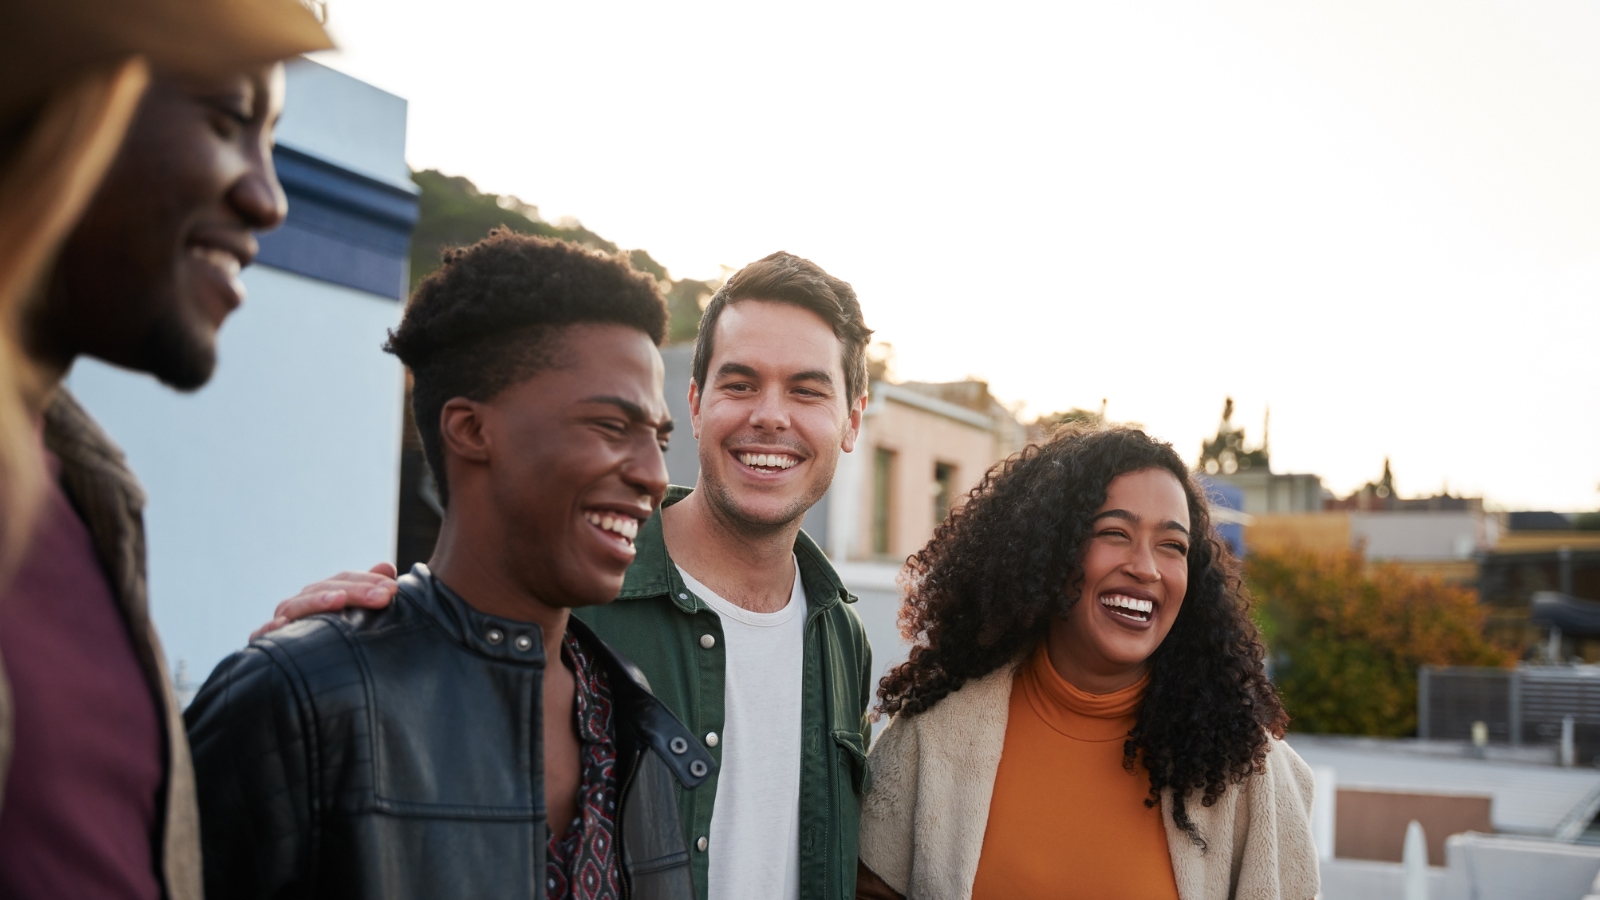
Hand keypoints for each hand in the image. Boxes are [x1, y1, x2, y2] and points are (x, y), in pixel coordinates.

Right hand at [249, 562, 399, 640]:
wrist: (299, 687)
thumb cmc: (335, 647)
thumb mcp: (355, 620)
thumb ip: (367, 592)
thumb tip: (387, 566)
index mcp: (321, 597)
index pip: (344, 581)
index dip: (368, 581)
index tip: (393, 589)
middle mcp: (300, 606)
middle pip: (323, 590)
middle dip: (355, 591)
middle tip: (384, 596)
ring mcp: (280, 624)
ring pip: (296, 606)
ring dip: (317, 600)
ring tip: (339, 599)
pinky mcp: (263, 646)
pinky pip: (261, 636)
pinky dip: (269, 629)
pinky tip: (282, 625)